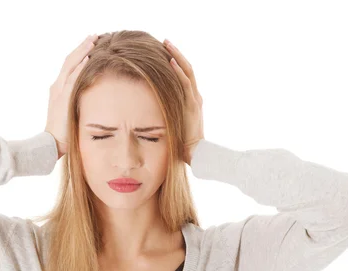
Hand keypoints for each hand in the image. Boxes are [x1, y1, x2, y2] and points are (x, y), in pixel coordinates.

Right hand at [45, 34, 97, 157]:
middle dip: (82, 47)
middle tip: (94, 35)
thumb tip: (91, 98)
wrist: (50, 143)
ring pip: (71, 65)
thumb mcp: (70, 112)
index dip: (80, 53)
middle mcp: (57, 86)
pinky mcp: (63, 98)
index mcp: (58, 89)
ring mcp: (59, 91)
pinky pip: (72, 79)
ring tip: (93, 41)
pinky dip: (80, 67)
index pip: (70, 66)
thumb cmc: (63, 132)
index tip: (91, 44)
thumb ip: (77, 102)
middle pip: (70, 61)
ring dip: (83, 52)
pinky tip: (89, 58)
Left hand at [164, 39, 204, 164]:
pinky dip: (178, 70)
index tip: (166, 52)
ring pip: (187, 71)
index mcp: (192, 100)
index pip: (185, 76)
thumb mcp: (175, 124)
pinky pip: (184, 83)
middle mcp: (195, 96)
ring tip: (167, 44)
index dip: (177, 63)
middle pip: (187, 69)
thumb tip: (151, 113)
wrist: (196, 152)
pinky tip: (170, 61)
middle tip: (165, 42)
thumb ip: (169, 115)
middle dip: (176, 54)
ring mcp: (195, 99)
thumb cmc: (183, 142)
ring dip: (176, 56)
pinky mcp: (192, 104)